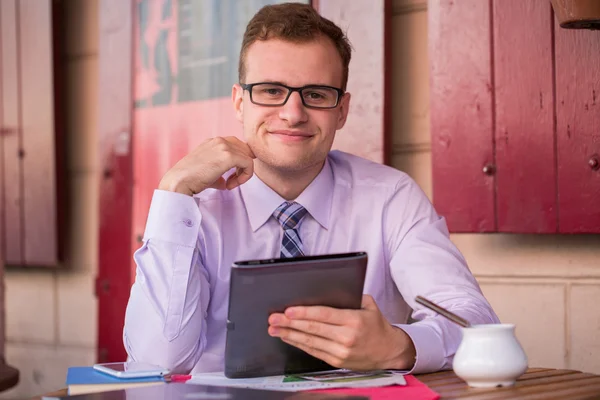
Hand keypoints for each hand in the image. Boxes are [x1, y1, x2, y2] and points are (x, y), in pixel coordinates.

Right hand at [158, 137, 255, 194]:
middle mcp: (219, 140)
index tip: (232, 176)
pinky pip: (248, 164)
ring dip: (243, 173)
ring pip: (248, 157)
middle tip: (233, 180)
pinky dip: (244, 176)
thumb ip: (219, 175)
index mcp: (213, 142)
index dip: (240, 160)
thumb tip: (226, 183)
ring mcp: (224, 146)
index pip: (236, 145)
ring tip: (230, 184)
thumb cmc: (189, 180)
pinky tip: (231, 185)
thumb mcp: (206, 173)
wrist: (179, 181)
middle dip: (243, 165)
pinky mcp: (228, 156)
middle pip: (245, 149)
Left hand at [268, 295, 415, 370]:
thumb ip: (350, 297)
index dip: (304, 313)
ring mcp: (341, 352)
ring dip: (289, 335)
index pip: (324, 315)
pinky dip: (299, 344)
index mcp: (354, 321)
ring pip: (310, 342)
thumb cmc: (376, 326)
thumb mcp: (369, 306)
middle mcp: (346, 338)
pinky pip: (314, 351)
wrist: (389, 351)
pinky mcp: (337, 362)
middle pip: (313, 329)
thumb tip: (328, 290)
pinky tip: (288, 338)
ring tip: (274, 329)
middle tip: (274, 318)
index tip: (288, 311)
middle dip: (290, 323)